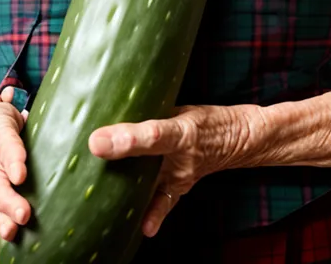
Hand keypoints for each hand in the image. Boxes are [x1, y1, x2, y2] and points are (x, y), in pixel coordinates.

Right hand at [0, 86, 30, 242]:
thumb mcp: (4, 108)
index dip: (13, 158)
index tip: (20, 174)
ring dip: (4, 215)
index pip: (7, 143)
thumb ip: (8, 104)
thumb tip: (7, 94)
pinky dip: (1, 220)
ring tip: (14, 230)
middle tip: (23, 214)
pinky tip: (11, 234)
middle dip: (9, 199)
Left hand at [88, 103, 263, 237]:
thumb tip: (113, 102)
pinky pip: (164, 203)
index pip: (155, 133)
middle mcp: (183, 154)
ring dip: (128, 185)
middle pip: (149, 156)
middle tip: (92, 150)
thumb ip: (150, 108)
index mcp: (184, 128)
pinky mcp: (180, 188)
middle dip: (121, 154)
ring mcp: (182, 175)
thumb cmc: (203, 118)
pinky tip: (143, 227)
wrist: (238, 138)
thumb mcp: (181, 106)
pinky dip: (154, 215)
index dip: (128, 138)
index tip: (98, 140)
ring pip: (151, 182)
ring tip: (98, 192)